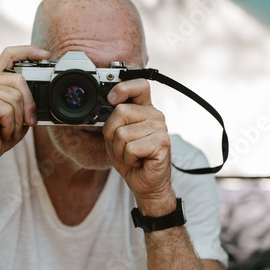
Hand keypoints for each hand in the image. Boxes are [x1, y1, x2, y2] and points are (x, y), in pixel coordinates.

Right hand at [0, 46, 50, 169]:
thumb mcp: (17, 113)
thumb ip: (25, 98)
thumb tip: (42, 90)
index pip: (10, 55)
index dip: (28, 51)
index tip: (46, 54)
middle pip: (18, 79)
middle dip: (29, 104)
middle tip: (28, 122)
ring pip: (14, 96)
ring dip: (18, 119)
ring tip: (8, 129)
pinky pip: (6, 109)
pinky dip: (10, 125)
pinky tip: (1, 131)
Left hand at [103, 79, 175, 215]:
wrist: (145, 183)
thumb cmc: (131, 160)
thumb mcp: (115, 136)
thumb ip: (112, 120)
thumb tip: (107, 105)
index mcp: (144, 110)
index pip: (139, 85)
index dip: (123, 88)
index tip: (111, 99)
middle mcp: (155, 115)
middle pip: (121, 112)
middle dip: (112, 134)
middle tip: (123, 146)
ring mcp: (160, 128)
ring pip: (122, 133)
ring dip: (120, 150)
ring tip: (132, 155)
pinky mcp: (162, 143)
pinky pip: (130, 148)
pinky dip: (128, 159)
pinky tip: (139, 161)